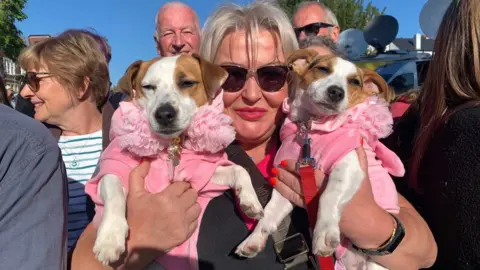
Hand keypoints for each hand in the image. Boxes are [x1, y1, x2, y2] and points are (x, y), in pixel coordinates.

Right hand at [125, 160, 200, 257]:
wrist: (136, 244)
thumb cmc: (135, 218)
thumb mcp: (133, 194)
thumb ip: (138, 175)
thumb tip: (146, 161)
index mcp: (166, 198)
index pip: (183, 185)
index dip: (179, 185)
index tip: (175, 188)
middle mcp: (178, 209)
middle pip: (193, 194)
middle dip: (187, 193)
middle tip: (180, 196)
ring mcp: (183, 223)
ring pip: (197, 207)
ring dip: (191, 205)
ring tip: (182, 207)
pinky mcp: (185, 234)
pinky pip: (196, 221)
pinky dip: (191, 219)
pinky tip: (182, 218)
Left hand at [272, 147, 393, 248]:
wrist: (363, 222)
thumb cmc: (362, 195)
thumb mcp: (362, 173)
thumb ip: (358, 155)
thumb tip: (354, 137)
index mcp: (332, 184)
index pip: (311, 175)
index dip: (297, 168)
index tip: (286, 162)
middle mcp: (321, 195)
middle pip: (300, 184)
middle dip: (286, 175)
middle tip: (275, 167)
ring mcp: (315, 205)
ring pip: (296, 193)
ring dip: (283, 184)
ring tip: (272, 175)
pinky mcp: (312, 213)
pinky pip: (296, 202)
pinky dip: (285, 194)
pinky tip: (277, 186)